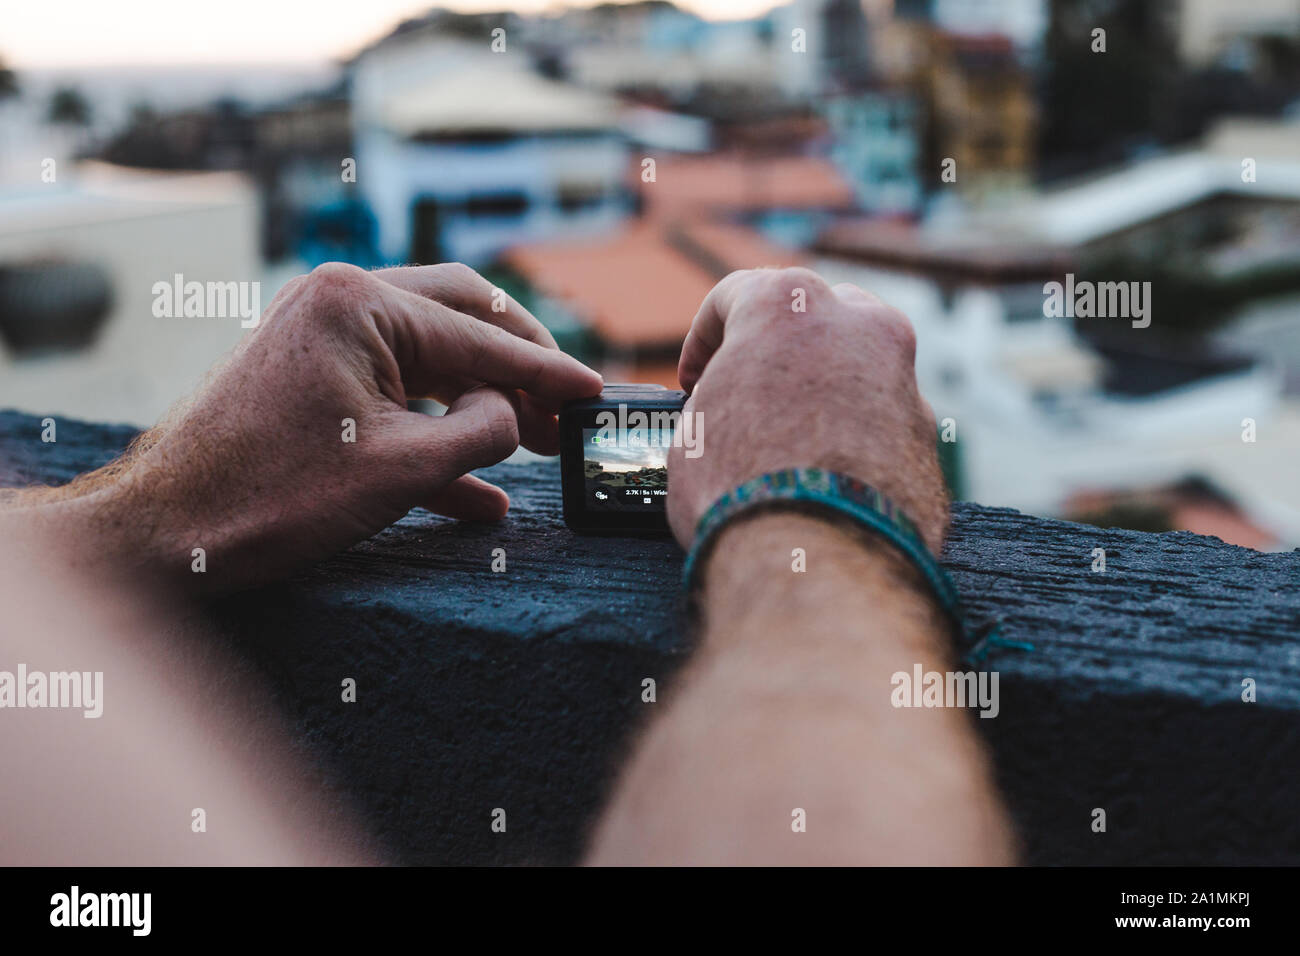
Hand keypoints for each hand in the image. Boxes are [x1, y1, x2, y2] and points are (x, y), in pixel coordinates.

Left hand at [29, 262, 602, 591]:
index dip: (548, 372)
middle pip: (462, 318)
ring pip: (431, 358)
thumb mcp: (402, 470)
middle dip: (519, 367)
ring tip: (533, 447)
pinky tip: (481, 494)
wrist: (165, 536)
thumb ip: (481, 430)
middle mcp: (339, 301)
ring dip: (482, 401)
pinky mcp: (311, 380)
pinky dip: (436, 432)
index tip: (596, 392)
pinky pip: (393, 394)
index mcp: (361, 304)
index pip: (481, 336)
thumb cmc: (273, 499)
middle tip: (564, 410)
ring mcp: (321, 337)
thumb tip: (510, 413)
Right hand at [668, 267, 945, 553]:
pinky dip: (857, 436)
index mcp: (788, 306)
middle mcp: (856, 324)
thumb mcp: (694, 432)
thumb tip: (726, 415)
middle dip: (778, 350)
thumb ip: (718, 400)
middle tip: (748, 392)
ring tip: (791, 438)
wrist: (817, 560)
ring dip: (824, 390)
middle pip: (812, 316)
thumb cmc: (740, 489)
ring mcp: (902, 375)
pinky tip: (828, 476)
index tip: (693, 377)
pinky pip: (883, 419)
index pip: (735, 296)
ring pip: (858, 365)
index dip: (703, 339)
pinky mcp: (927, 434)